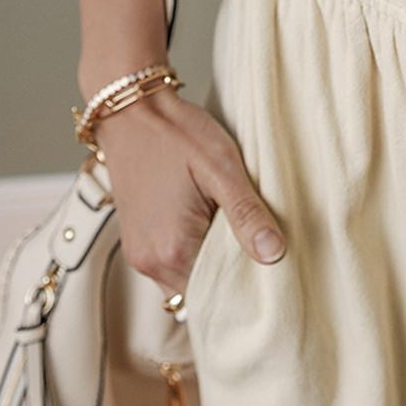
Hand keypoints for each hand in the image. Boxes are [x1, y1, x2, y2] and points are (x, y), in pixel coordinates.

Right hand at [93, 89, 285, 297]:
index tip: (268, 275)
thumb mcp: (222, 168)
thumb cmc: (176, 133)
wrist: (130, 109)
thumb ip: (247, 214)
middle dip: (229, 278)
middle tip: (259, 251)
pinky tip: (211, 225)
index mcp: (172, 251)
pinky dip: (192, 252)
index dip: (244, 289)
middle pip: (200, 292)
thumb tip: (275, 254)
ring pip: (185, 279)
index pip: (216, 297)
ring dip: (210, 263)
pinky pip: (170, 263)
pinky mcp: (136, 240)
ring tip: (235, 233)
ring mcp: (139, 253)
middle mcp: (149, 262)